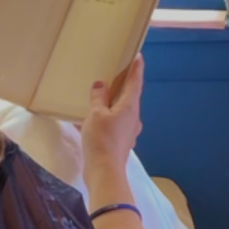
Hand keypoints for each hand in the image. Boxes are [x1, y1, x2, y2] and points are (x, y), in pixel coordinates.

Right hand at [81, 54, 143, 179]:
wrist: (104, 172)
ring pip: (121, 112)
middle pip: (129, 97)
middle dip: (123, 85)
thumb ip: (98, 98)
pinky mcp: (120, 143)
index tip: (138, 56)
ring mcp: (128, 132)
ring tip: (100, 96)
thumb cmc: (101, 139)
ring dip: (112, 103)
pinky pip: (113, 125)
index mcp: (130, 107)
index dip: (136, 68)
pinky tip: (89, 121)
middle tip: (115, 73)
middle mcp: (133, 118)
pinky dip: (104, 119)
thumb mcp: (95, 114)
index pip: (136, 82)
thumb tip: (101, 85)